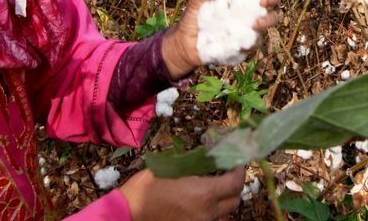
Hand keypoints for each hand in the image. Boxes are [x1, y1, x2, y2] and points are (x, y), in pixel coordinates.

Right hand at [119, 167, 244, 220]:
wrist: (128, 212)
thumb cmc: (147, 187)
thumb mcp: (172, 167)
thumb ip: (195, 163)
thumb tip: (211, 153)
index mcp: (203, 195)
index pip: (235, 184)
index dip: (239, 171)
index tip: (237, 161)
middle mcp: (206, 213)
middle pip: (234, 200)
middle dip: (234, 185)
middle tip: (227, 172)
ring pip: (223, 212)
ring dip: (223, 199)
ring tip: (213, 186)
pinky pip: (210, 219)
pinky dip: (211, 210)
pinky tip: (200, 200)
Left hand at [162, 0, 280, 79]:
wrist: (187, 46)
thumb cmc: (192, 18)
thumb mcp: (195, 2)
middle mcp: (248, 5)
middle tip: (263, 1)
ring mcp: (250, 23)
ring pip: (272, 17)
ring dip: (269, 19)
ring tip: (255, 24)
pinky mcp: (248, 40)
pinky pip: (257, 40)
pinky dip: (252, 40)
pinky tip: (241, 43)